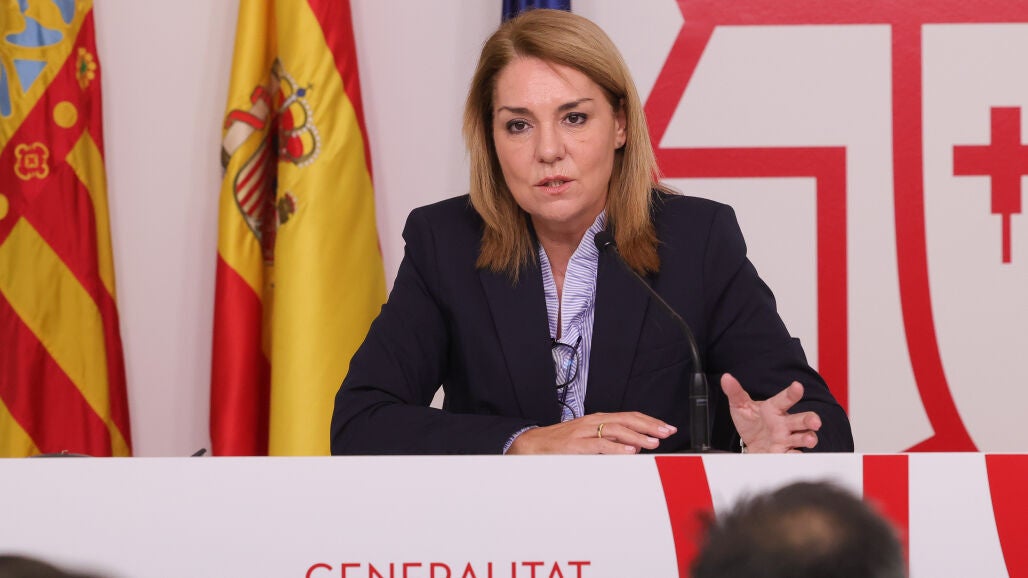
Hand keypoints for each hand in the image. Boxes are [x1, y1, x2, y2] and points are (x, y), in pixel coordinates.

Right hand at [507, 412, 676, 453]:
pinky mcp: (575, 445)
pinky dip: (617, 448)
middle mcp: (593, 422)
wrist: (531, 445)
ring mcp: (584, 432)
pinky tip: (629, 452)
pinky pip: (600, 445)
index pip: (629, 416)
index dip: (649, 421)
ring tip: (652, 443)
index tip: (667, 427)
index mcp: (597, 420)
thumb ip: (609, 442)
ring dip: (637, 436)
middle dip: (649, 425)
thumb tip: (633, 448)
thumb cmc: (560, 444)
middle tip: (666, 432)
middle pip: (627, 419)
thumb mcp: (588, 440)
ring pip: (616, 430)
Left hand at [721, 373, 821, 452]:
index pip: (785, 399)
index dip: (792, 393)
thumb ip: (735, 392)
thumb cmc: (751, 422)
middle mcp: (784, 423)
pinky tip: (795, 455)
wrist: (751, 443)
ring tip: (809, 440)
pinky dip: (796, 456)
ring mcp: (786, 439)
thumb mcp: (740, 406)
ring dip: (808, 438)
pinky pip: (794, 455)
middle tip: (815, 421)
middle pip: (802, 419)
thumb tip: (726, 378)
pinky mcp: (784, 453)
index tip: (797, 386)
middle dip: (810, 420)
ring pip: (803, 437)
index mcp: (774, 409)